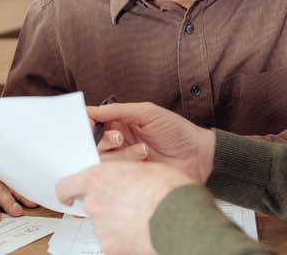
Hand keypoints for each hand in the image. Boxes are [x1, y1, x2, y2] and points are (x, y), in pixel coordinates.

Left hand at [56, 162, 194, 254]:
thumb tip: (126, 180)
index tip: (68, 197)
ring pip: (104, 227)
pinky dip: (125, 242)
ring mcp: (101, 228)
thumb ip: (124, 175)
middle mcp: (94, 203)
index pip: (66, 186)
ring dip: (118, 225)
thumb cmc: (167, 188)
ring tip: (142, 220)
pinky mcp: (111, 248)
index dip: (67, 192)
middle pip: (90, 207)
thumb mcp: (144, 168)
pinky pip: (114, 244)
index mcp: (98, 178)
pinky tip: (142, 235)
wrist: (179, 218)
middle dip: (106, 208)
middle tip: (128, 206)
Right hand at [89, 102, 215, 182]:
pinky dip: (128, 166)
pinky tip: (146, 160)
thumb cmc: (177, 131)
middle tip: (120, 139)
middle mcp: (119, 142)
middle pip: (94, 144)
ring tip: (144, 150)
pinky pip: (116, 175)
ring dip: (123, 154)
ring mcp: (124, 161)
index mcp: (120, 123)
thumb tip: (91, 109)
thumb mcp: (147, 113)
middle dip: (104, 141)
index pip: (94, 123)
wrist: (199, 156)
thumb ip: (118, 110)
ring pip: (104, 161)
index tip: (88, 123)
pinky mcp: (130, 178)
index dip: (88, 124)